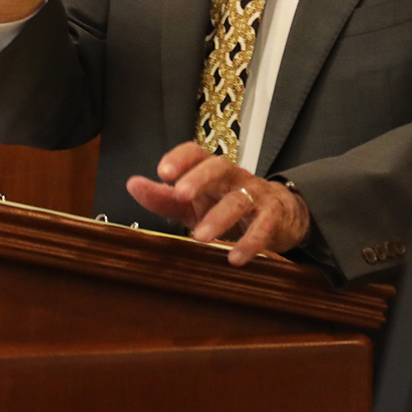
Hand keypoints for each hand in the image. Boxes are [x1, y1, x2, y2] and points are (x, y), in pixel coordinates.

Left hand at [125, 141, 310, 266]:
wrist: (280, 214)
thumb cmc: (225, 205)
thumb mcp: (192, 204)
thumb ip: (162, 197)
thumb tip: (132, 184)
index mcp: (210, 171)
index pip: (195, 153)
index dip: (180, 158)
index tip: (162, 172)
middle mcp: (233, 177)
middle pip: (218, 167)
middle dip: (199, 178)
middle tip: (180, 194)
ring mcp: (255, 194)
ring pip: (239, 199)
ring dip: (219, 217)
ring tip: (200, 236)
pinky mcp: (273, 215)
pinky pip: (263, 225)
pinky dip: (250, 242)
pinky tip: (235, 258)